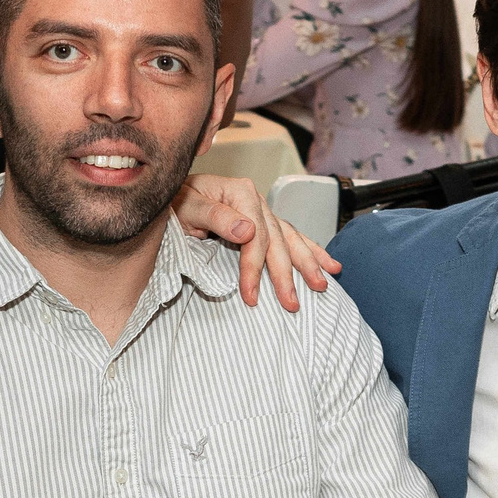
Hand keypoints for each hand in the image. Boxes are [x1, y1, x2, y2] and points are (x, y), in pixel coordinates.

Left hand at [171, 172, 340, 310]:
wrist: (169, 195)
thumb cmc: (175, 202)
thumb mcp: (187, 206)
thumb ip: (215, 216)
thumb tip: (248, 230)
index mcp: (240, 193)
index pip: (256, 236)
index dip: (255, 268)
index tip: (251, 296)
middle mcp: (255, 201)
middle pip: (277, 240)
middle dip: (286, 274)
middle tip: (292, 303)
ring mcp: (261, 211)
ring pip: (290, 239)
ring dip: (308, 264)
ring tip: (322, 285)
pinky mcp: (262, 222)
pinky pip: (290, 237)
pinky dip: (310, 251)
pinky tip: (328, 265)